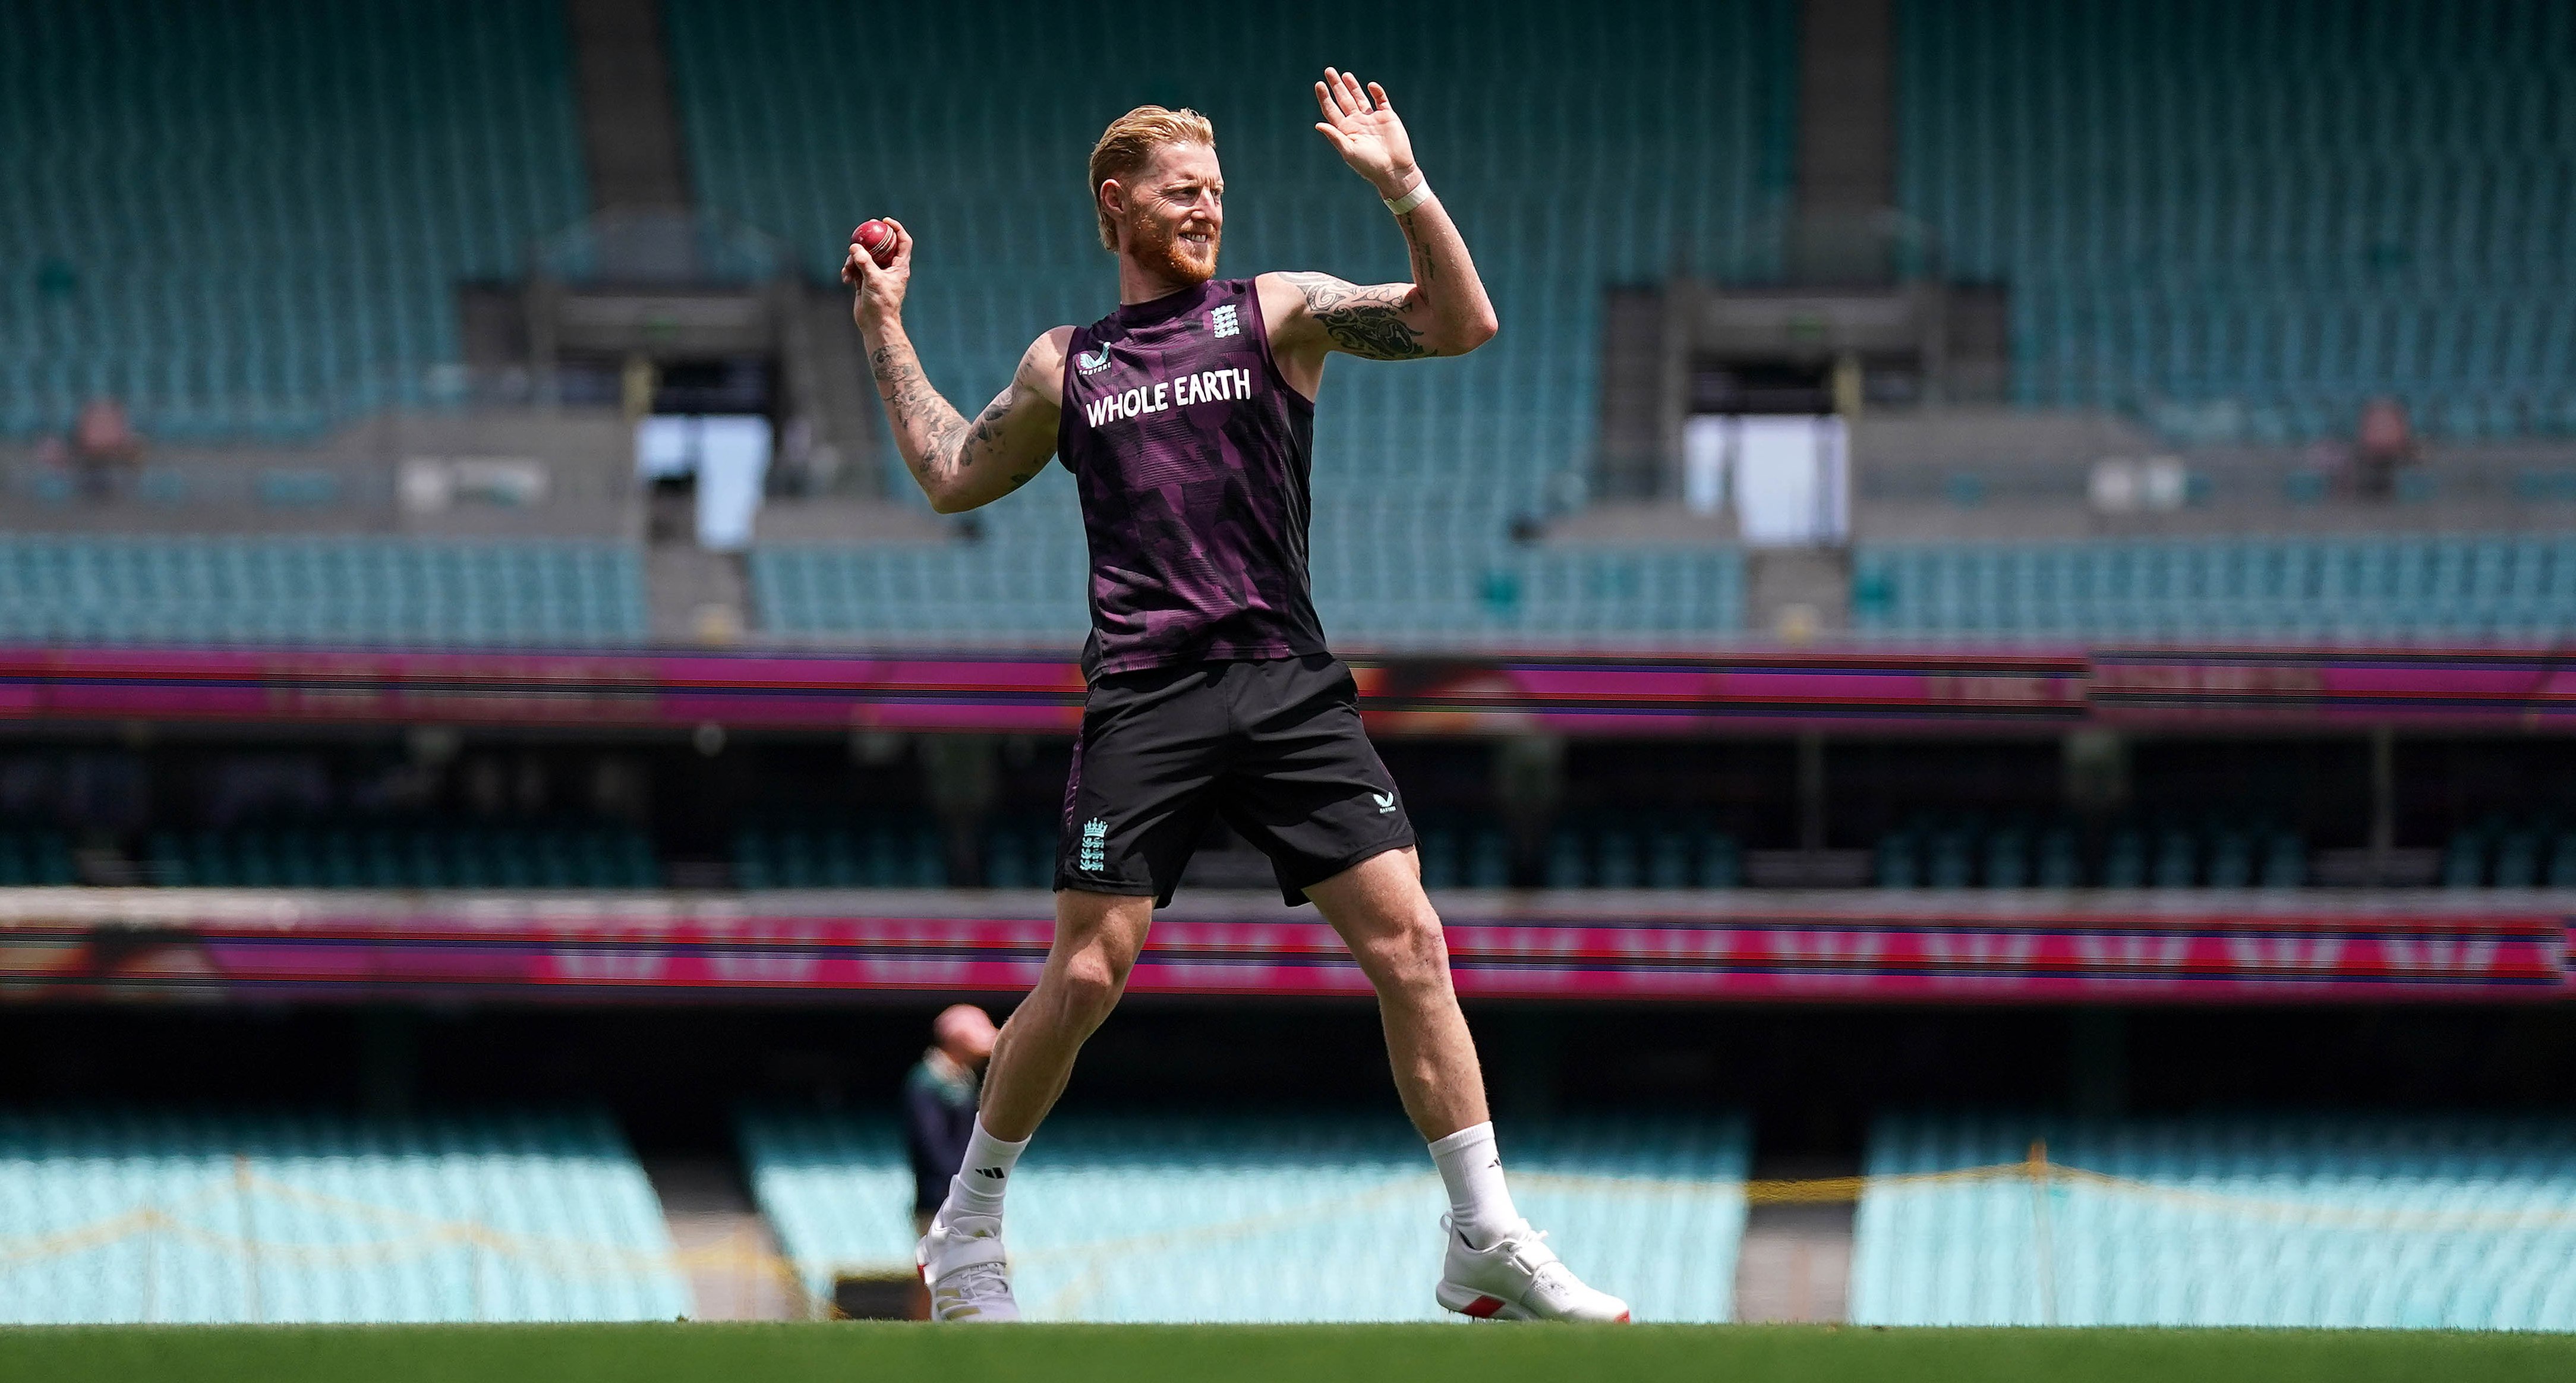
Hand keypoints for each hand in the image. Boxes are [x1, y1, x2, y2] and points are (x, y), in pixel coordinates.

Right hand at [842, 217, 913, 331]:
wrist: (875, 324)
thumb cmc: (881, 304)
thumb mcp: (873, 280)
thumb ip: (864, 262)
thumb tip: (854, 247)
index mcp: (899, 267)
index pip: (903, 242)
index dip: (897, 229)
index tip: (885, 221)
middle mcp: (889, 268)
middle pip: (882, 246)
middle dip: (871, 237)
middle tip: (862, 229)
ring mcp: (877, 274)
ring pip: (865, 257)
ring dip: (854, 260)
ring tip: (848, 270)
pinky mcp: (865, 281)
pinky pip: (855, 268)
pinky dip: (849, 271)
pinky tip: (846, 279)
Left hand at [1312, 68, 1417, 198]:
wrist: (1394, 170)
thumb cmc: (1369, 165)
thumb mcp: (1349, 151)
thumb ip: (1334, 137)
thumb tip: (1318, 124)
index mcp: (1346, 130)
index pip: (1332, 110)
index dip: (1325, 97)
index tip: (1319, 84)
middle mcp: (1357, 122)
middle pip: (1344, 100)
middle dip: (1336, 86)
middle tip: (1328, 70)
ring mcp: (1372, 119)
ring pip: (1360, 98)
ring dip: (1352, 86)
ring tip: (1345, 74)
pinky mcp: (1388, 117)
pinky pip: (1381, 100)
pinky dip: (1377, 92)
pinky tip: (1370, 86)